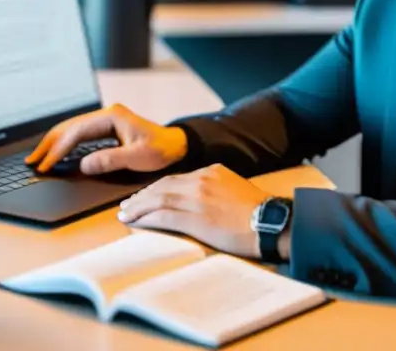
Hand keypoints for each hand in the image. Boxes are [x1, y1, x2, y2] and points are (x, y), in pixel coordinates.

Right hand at [25, 104, 187, 174]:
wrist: (176, 145)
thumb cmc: (161, 150)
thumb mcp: (138, 157)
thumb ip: (111, 160)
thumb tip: (84, 164)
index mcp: (112, 116)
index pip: (77, 132)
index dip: (59, 149)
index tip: (46, 164)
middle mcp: (106, 114)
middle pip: (69, 127)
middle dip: (49, 144)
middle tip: (32, 162)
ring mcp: (106, 119)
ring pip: (72, 129)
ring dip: (54, 143)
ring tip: (38, 158)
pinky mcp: (107, 128)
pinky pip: (80, 134)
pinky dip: (65, 144)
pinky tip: (56, 153)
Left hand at [116, 164, 269, 258]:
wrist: (271, 223)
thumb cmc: (259, 213)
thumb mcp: (236, 189)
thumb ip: (216, 188)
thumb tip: (200, 201)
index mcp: (212, 171)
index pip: (176, 178)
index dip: (156, 188)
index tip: (145, 196)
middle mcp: (201, 180)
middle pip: (162, 186)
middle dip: (142, 196)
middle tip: (127, 206)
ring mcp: (197, 198)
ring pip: (158, 199)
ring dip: (138, 208)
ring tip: (125, 215)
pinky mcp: (195, 218)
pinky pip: (162, 216)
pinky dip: (146, 219)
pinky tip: (135, 223)